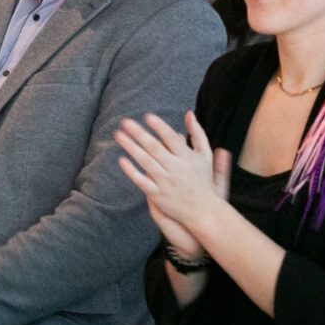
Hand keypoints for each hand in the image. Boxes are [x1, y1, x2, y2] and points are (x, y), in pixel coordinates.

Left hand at [116, 111, 227, 240]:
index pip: (171, 139)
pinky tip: (121, 160)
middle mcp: (176, 168)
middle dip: (139, 134)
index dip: (159, 127)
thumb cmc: (203, 179)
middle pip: (155, 148)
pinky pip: (142, 181)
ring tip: (118, 135)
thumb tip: (188, 113)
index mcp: (187, 157)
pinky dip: (132, 171)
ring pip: (146, 162)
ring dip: (131, 148)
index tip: (147, 116)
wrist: (204, 211)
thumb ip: (197, 133)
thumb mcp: (205, 155)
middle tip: (125, 122)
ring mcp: (166, 182)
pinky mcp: (158, 196)